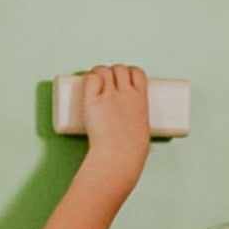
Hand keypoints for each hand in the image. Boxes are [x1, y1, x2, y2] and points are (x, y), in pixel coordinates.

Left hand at [72, 62, 154, 177]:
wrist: (118, 159)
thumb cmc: (130, 153)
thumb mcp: (141, 131)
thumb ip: (134, 121)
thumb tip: (126, 126)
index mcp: (140, 100)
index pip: (137, 73)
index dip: (129, 73)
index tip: (124, 80)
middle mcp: (126, 93)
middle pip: (119, 69)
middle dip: (112, 73)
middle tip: (105, 85)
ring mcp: (109, 96)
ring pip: (104, 70)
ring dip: (99, 73)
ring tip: (94, 84)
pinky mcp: (93, 101)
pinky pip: (91, 78)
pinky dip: (89, 79)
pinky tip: (87, 86)